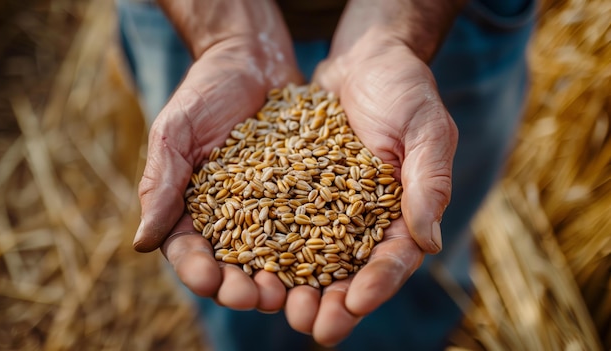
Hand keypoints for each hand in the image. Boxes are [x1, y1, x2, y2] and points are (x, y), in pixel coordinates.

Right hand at [134, 0, 302, 311]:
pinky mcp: (305, 195)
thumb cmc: (204, 92)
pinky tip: (327, 263)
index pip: (189, 252)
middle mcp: (232, 218)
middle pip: (233, 266)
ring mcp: (270, 210)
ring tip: (289, 292)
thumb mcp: (175, 133)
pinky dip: (316, 249)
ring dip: (279, 280)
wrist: (252, 59)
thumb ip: (159, 184)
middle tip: (256, 298)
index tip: (209, 280)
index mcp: (191, 209)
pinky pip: (311, 227)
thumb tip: (142, 243)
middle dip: (241, 287)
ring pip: (273, 257)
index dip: (198, 271)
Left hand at [282, 27, 458, 344]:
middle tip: (312, 327)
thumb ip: (429, 183)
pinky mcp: (299, 191)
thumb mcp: (427, 130)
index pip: (394, 259)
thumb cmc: (405, 89)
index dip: (377, 284)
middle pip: (351, 272)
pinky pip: (283, 222)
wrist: (364, 59)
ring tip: (275, 305)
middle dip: (333, 302)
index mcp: (405, 213)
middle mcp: (367, 219)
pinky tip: (250, 264)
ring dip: (297, 286)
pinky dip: (269, 245)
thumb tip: (429, 242)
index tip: (355, 304)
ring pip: (314, 258)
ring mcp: (331, 207)